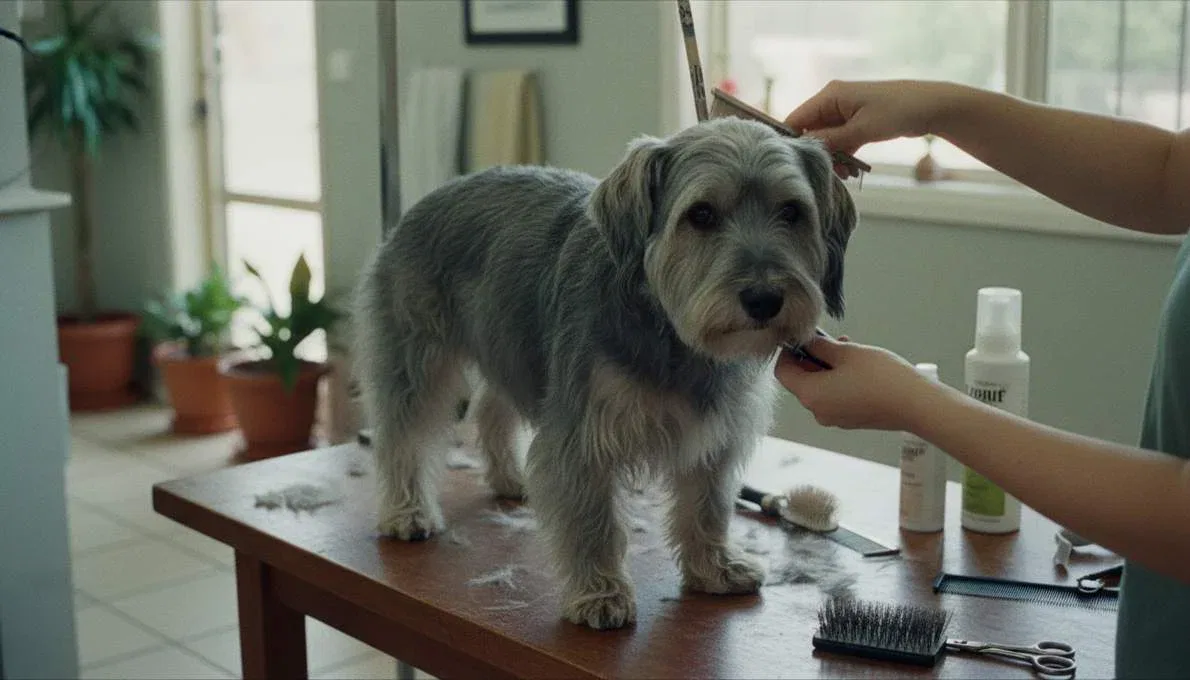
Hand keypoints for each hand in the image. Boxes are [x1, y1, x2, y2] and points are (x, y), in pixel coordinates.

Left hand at [775, 334, 941, 431]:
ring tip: (847, 347)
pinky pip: (836, 396)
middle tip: (828, 338)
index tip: (801, 338)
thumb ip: (821, 346)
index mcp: (810, 395)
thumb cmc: (881, 377)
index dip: (788, 352)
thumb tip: (806, 341)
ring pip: (821, 387)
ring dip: (828, 366)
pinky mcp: (851, 419)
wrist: (915, 405)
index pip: (782, 372)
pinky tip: (857, 364)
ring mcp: (834, 418)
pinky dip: (839, 379)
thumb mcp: (847, 353)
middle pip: (801, 380)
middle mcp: (818, 411)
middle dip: (811, 357)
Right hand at [783, 80, 963, 168]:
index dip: (792, 140)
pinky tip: (851, 171)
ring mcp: (846, 112)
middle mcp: (834, 101)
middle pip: (811, 130)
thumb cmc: (896, 111)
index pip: (798, 118)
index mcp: (830, 95)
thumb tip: (806, 148)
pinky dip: (844, 155)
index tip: (793, 163)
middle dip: (818, 153)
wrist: (931, 107)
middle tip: (828, 173)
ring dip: (833, 157)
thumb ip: (831, 140)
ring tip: (844, 175)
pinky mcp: (857, 122)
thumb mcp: (861, 129)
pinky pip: (841, 140)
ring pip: (827, 139)